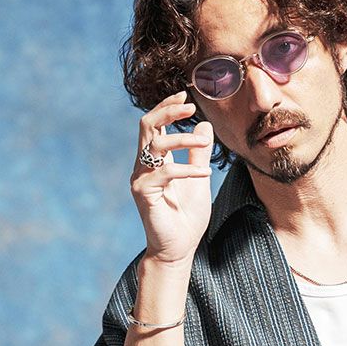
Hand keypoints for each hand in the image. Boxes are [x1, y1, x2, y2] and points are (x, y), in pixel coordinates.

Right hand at [131, 91, 212, 263]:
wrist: (178, 250)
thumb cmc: (186, 219)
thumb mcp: (199, 179)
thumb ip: (199, 154)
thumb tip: (204, 126)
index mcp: (154, 160)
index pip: (155, 124)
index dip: (167, 107)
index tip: (186, 95)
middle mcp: (143, 166)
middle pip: (147, 125)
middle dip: (168, 111)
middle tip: (191, 105)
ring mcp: (141, 178)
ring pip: (155, 144)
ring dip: (182, 139)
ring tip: (204, 142)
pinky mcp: (143, 192)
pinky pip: (165, 172)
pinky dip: (187, 169)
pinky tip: (206, 173)